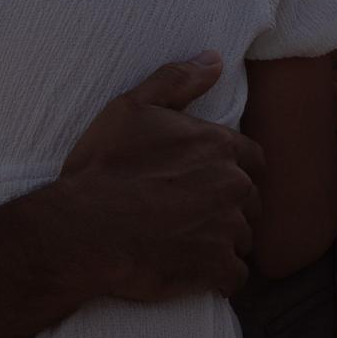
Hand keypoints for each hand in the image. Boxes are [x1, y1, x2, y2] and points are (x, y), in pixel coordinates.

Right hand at [45, 54, 264, 302]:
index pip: (253, 160)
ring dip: (223, 243)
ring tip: (187, 244)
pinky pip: (234, 277)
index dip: (234, 171)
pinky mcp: (217, 268)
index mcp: (220, 146)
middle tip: (191, 215)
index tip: (210, 183)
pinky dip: (219, 278)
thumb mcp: (132, 107)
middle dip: (229, 208)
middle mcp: (233, 186)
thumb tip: (215, 59)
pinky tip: (194, 273)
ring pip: (243, 239)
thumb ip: (178, 80)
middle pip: (251, 201)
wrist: (83, 229)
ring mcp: (228, 230)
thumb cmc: (104, 167)